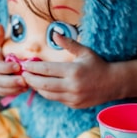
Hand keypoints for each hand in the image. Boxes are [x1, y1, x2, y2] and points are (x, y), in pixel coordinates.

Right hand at [0, 23, 27, 96]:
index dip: (7, 68)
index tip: (17, 66)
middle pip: (0, 81)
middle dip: (12, 82)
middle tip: (24, 80)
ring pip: (4, 89)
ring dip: (16, 88)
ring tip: (28, 84)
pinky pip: (7, 93)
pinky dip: (16, 92)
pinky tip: (26, 88)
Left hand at [21, 33, 136, 107]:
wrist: (113, 83)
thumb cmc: (97, 64)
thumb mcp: (84, 51)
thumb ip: (68, 43)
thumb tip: (53, 33)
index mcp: (73, 71)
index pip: (46, 70)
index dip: (33, 68)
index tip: (24, 65)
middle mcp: (72, 86)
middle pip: (43, 84)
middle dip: (30, 79)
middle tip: (22, 74)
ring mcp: (73, 97)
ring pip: (47, 94)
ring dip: (36, 87)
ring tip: (30, 80)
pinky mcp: (73, 104)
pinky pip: (55, 99)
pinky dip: (47, 93)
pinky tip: (42, 86)